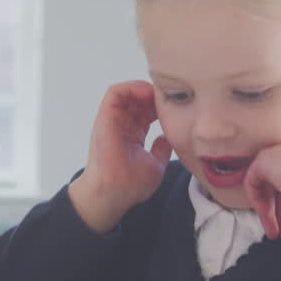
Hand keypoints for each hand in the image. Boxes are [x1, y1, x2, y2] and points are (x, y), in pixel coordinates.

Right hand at [68, 81, 172, 233]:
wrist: (114, 193)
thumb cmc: (130, 185)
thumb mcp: (154, 165)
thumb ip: (161, 151)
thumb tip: (166, 138)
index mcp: (131, 135)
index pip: (146, 112)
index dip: (160, 106)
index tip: (175, 108)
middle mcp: (120, 126)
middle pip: (137, 100)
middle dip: (154, 95)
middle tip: (169, 98)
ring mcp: (112, 121)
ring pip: (126, 93)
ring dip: (143, 88)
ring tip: (158, 94)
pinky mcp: (105, 118)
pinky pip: (114, 92)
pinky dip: (131, 87)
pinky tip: (146, 93)